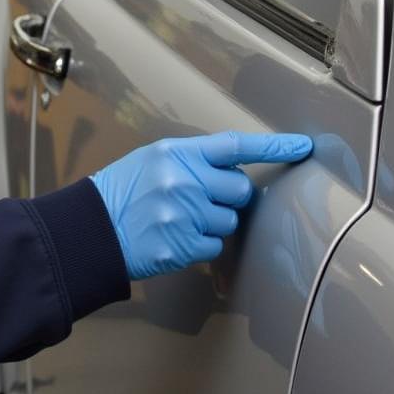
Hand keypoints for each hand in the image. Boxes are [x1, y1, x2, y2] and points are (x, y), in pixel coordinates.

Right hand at [91, 131, 312, 278]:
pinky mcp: (183, 246)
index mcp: (177, 153)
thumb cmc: (123, 191)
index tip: (303, 147)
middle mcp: (185, 181)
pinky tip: (176, 238)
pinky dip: (200, 246)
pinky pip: (214, 247)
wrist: (91, 229)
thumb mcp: (153, 160)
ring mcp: (185, 215)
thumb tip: (231, 172)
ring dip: (213, 223)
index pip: (235, 146)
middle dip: (230, 197)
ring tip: (180, 220)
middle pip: (241, 189)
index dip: (272, 147)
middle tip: (202, 200)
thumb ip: (192, 162)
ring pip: (230, 222)